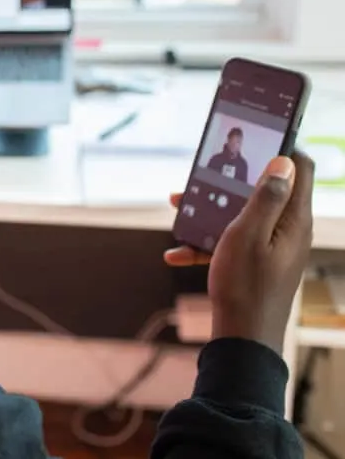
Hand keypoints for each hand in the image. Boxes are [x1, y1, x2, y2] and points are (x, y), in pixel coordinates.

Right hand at [164, 153, 314, 353]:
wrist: (242, 341)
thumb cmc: (245, 288)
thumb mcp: (248, 235)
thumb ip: (266, 198)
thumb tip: (284, 160)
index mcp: (294, 219)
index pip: (300, 168)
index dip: (281, 147)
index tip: (255, 134)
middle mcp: (288, 230)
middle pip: (264, 189)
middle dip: (231, 179)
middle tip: (205, 170)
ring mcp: (272, 248)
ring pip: (243, 215)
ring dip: (212, 209)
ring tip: (180, 206)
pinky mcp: (256, 263)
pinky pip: (231, 243)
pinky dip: (205, 243)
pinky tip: (174, 253)